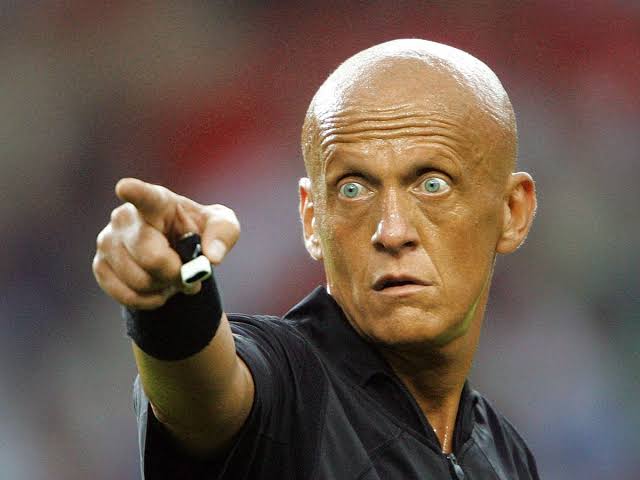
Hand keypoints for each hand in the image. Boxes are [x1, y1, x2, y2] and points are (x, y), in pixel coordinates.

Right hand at [92, 178, 239, 309]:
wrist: (178, 251)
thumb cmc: (201, 231)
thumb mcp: (224, 226)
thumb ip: (223, 235)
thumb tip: (211, 258)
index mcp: (157, 201)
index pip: (144, 196)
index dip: (134, 192)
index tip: (124, 188)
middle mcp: (125, 217)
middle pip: (150, 256)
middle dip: (175, 273)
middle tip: (188, 274)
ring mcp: (107, 241)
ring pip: (139, 281)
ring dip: (164, 288)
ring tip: (171, 276)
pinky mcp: (100, 266)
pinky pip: (126, 296)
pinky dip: (148, 300)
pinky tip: (156, 288)